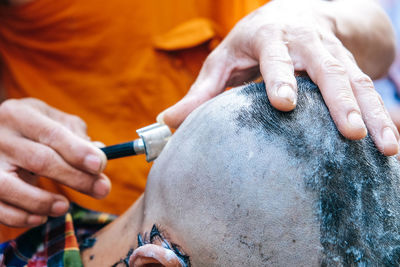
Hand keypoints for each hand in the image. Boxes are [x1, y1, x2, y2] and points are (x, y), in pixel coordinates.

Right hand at [0, 98, 108, 226]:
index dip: (78, 152)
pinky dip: (20, 217)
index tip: (101, 166)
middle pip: (40, 160)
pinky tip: (40, 217)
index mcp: (20, 114)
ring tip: (65, 207)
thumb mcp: (54, 121)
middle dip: (76, 178)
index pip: (53, 134)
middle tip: (102, 190)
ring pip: (10, 187)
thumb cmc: (35, 129)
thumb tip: (100, 156)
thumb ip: (78, 137)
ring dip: (42, 202)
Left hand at [159, 0, 398, 155]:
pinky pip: (369, 89)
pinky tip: (391, 142)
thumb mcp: (223, 60)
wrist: (296, 14)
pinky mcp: (350, 66)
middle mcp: (306, 44)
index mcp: (270, 38)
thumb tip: (165, 122)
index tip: (282, 102)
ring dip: (373, 113)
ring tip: (385, 146)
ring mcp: (332, 55)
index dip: (280, 77)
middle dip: (340, 100)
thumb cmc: (252, 42)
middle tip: (350, 132)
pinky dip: (383, 116)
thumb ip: (201, 92)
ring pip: (356, 82)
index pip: (275, 57)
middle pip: (326, 70)